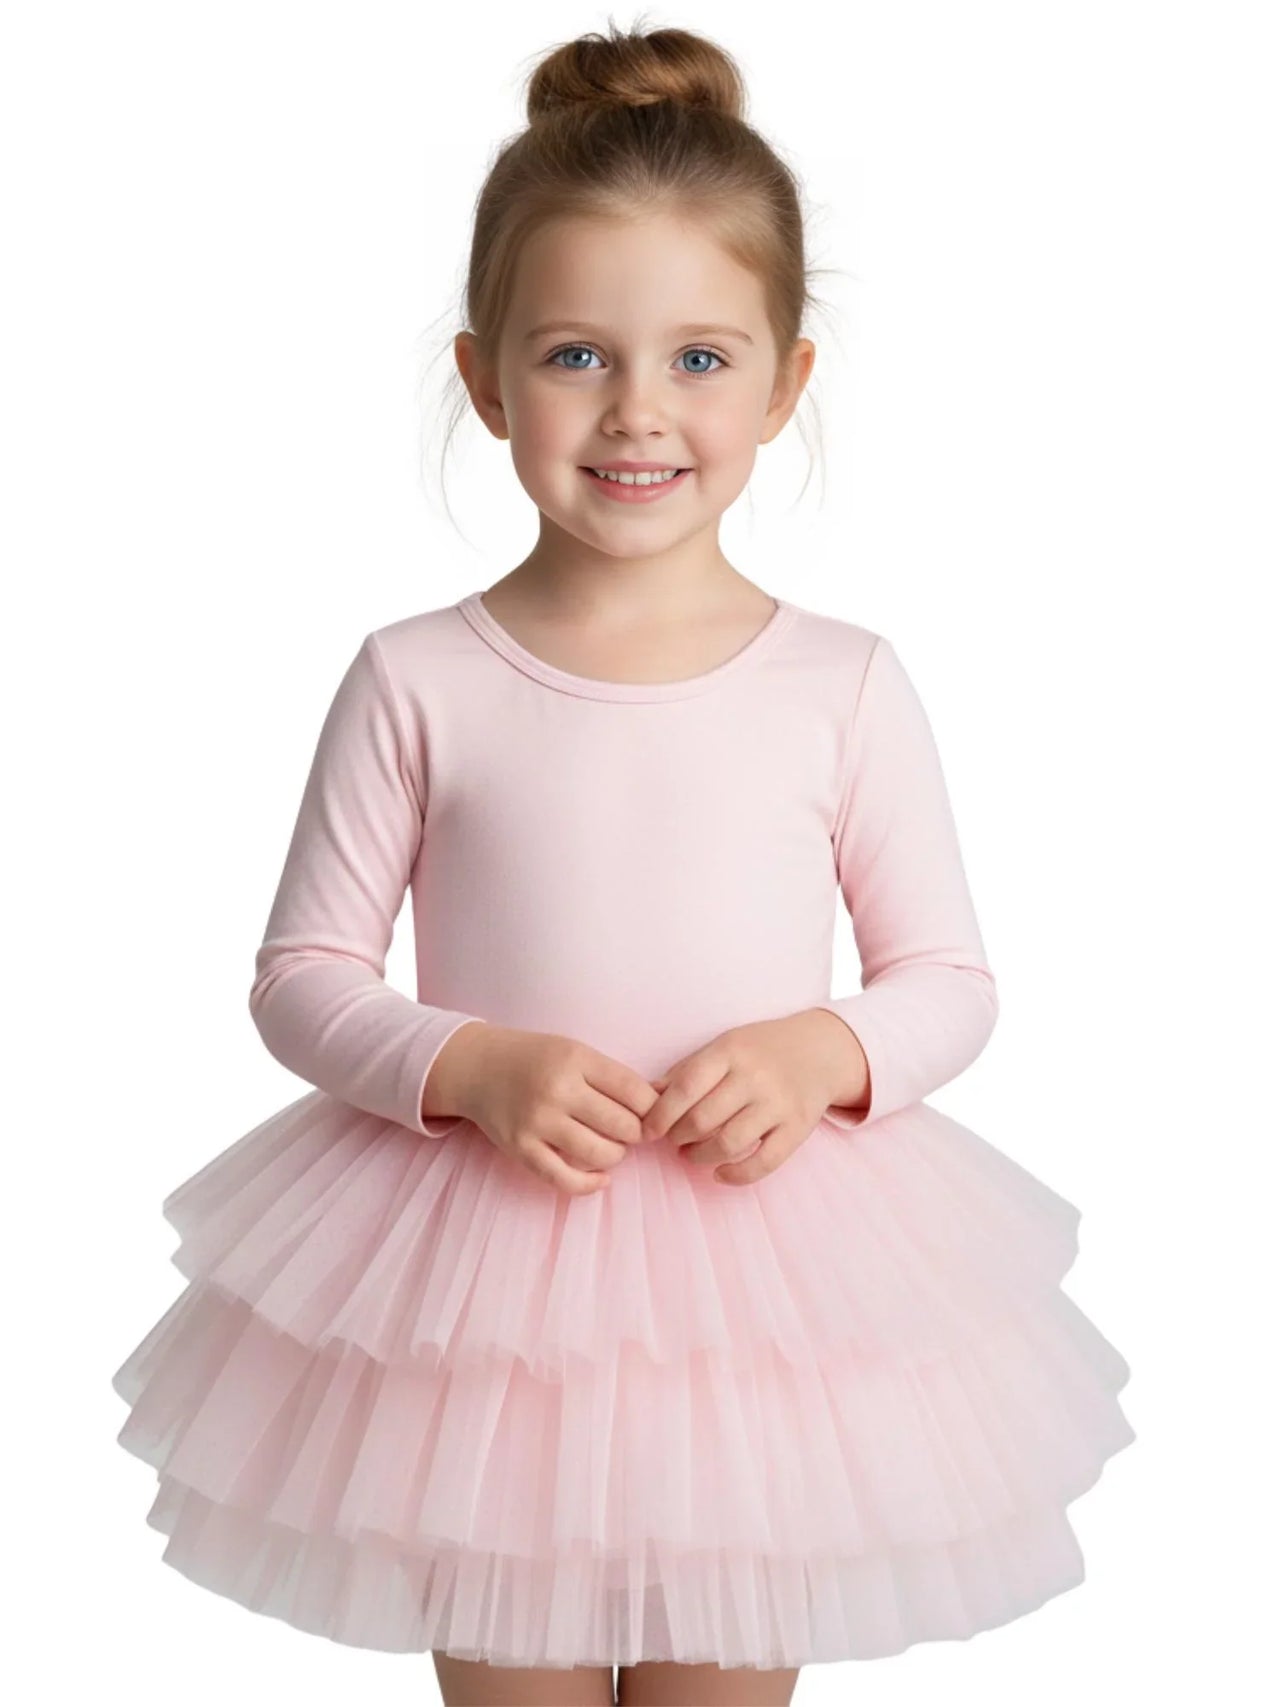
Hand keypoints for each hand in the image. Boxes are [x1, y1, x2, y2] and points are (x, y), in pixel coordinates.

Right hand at [426, 1024, 661, 1197]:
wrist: (478, 1067)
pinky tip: (601, 1178)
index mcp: (576, 1059)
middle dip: (636, 1133)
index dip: (653, 1109)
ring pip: (600, 1154)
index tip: (650, 1114)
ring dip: (615, 1156)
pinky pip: (565, 1179)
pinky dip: (590, 1185)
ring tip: (611, 1147)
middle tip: (629, 1131)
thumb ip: (613, 1076)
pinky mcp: (521, 1149)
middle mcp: (557, 1090)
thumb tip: (664, 1100)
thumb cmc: (535, 1059)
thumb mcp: (575, 1051)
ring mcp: (537, 1122)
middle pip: (623, 1125)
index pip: (636, 1092)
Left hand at [641, 1013, 850, 1184]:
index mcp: (730, 1051)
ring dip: (700, 1156)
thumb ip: (686, 1071)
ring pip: (729, 1143)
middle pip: (703, 1118)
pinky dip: (737, 1175)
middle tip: (672, 1140)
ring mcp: (778, 1103)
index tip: (647, 1130)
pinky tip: (720, 1173)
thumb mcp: (723, 1046)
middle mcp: (755, 1077)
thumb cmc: (760, 1050)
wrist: (819, 1051)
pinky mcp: (797, 1128)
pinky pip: (764, 1162)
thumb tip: (645, 1096)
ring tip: (690, 1154)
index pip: (686, 1087)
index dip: (660, 1114)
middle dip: (677, 1136)